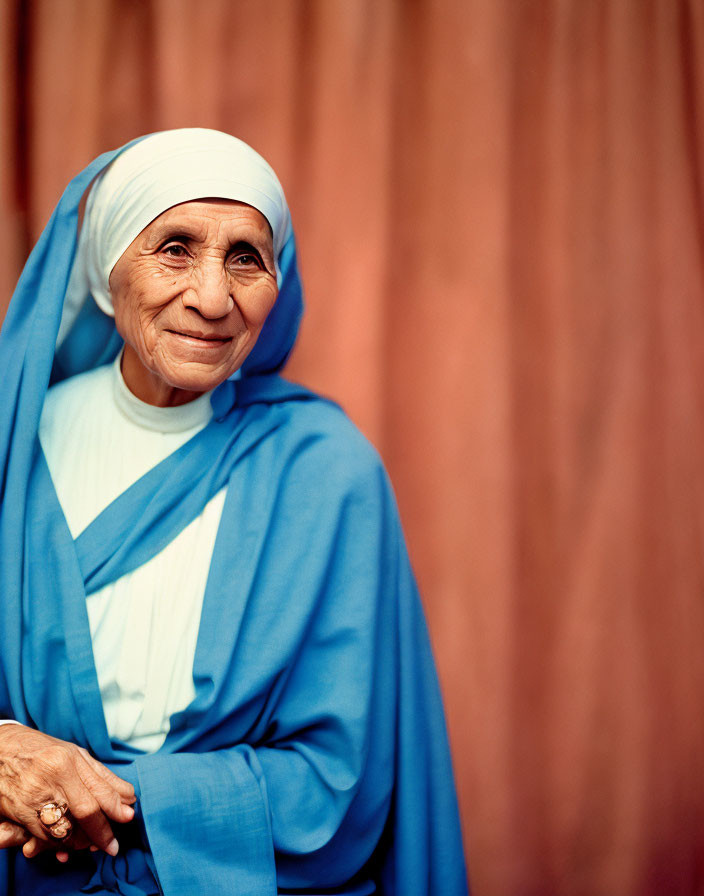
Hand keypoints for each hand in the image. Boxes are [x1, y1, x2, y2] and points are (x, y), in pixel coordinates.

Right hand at [0, 725, 135, 859]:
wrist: (1, 749)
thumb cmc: (42, 749)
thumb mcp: (75, 754)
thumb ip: (102, 776)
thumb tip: (128, 796)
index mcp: (68, 761)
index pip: (97, 793)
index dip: (116, 810)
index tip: (129, 818)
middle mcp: (51, 780)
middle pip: (84, 814)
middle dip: (101, 833)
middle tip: (111, 844)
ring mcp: (33, 798)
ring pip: (65, 830)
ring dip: (82, 841)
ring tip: (92, 842)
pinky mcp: (19, 814)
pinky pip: (45, 836)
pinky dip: (60, 842)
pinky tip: (69, 840)